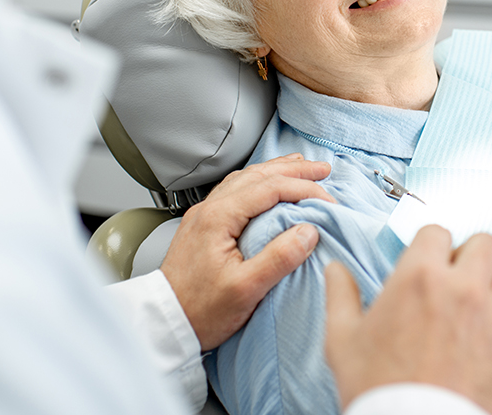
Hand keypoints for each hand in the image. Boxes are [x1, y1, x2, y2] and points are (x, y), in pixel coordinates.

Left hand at [161, 153, 333, 350]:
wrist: (164, 324)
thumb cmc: (200, 311)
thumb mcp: (245, 290)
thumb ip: (278, 258)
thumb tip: (309, 231)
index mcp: (219, 217)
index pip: (270, 188)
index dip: (303, 188)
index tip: (328, 200)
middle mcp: (209, 208)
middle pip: (258, 175)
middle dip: (294, 169)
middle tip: (323, 170)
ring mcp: (204, 215)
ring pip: (246, 179)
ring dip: (277, 171)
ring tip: (301, 168)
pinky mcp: (204, 225)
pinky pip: (236, 190)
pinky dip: (260, 181)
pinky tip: (268, 185)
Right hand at [324, 225, 491, 414]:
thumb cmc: (378, 392)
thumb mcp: (343, 341)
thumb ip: (341, 296)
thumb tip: (335, 269)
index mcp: (419, 277)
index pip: (438, 232)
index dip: (432, 248)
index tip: (430, 265)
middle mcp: (464, 289)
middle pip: (486, 243)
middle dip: (472, 258)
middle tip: (460, 282)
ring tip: (482, 309)